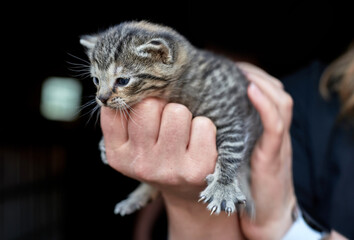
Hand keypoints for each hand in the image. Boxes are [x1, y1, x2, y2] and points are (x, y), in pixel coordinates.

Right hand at [100, 99, 243, 239]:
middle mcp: (140, 163)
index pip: (115, 108)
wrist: (186, 191)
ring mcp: (169, 169)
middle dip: (161, 106)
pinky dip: (204, 128)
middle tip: (166, 123)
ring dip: (183, 116)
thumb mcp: (133, 142)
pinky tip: (198, 143)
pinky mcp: (197, 169)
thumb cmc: (159, 157)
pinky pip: (203, 124)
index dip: (133, 100)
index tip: (144, 109)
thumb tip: (132, 81)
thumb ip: (127, 117)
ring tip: (182, 134)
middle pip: (149, 104)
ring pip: (177, 111)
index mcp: (118, 155)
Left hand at [237, 62, 295, 239]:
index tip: (227, 66)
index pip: (266, 93)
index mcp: (265, 129)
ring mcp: (277, 142)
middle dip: (254, 73)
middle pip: (275, 91)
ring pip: (280, 102)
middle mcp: (274, 131)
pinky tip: (250, 90)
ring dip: (260, 83)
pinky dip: (265, 105)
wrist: (268, 214)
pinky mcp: (274, 155)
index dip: (250, 75)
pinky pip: (275, 125)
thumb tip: (201, 116)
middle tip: (230, 65)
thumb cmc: (248, 183)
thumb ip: (230, 133)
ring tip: (240, 72)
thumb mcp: (239, 152)